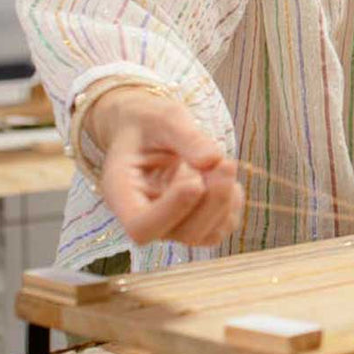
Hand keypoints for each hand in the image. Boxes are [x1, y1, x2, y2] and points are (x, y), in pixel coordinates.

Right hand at [89, 87, 242, 246]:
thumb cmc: (150, 123)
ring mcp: (168, 223)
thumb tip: (212, 159)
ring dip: (224, 203)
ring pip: (202, 235)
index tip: (195, 179)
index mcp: (122, 192)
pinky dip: (232, 206)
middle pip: (179, 233)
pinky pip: (219, 229)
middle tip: (225, 163)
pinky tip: (226, 178)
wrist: (147, 130)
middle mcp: (143, 214)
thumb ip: (187, 136)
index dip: (173, 209)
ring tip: (225, 165)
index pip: (141, 226)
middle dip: (211, 200)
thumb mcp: (165, 117)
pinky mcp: (192, 221)